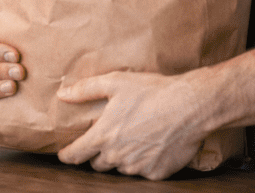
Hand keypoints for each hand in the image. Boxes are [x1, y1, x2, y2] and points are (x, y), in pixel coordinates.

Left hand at [56, 71, 208, 179]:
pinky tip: (154, 143)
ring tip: (136, 137)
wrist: (191, 105)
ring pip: (121, 168)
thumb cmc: (153, 91)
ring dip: (123, 157)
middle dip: (99, 153)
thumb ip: (86, 90)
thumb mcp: (117, 82)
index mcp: (103, 136)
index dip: (67, 154)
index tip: (66, 153)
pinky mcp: (156, 173)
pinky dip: (145, 161)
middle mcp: (117, 156)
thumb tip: (62, 94)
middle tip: (111, 137)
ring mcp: (137, 167)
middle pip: (98, 164)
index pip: (74, 155)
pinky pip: (144, 171)